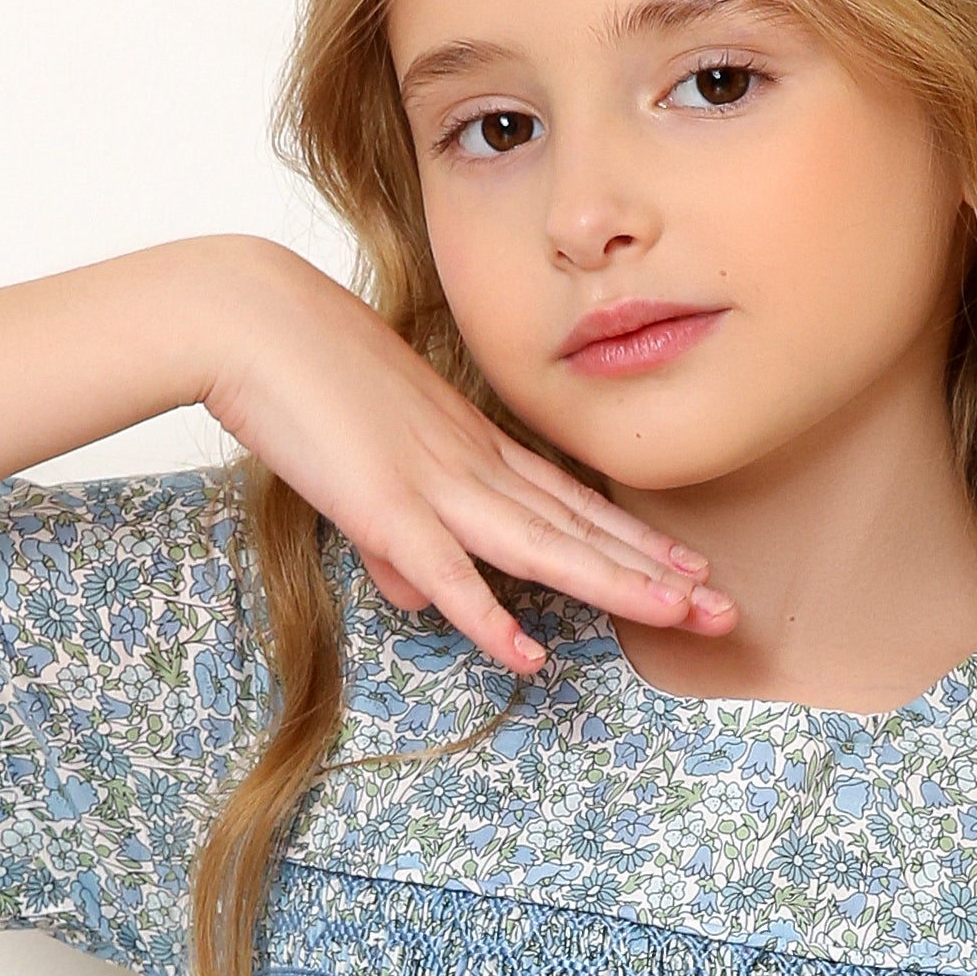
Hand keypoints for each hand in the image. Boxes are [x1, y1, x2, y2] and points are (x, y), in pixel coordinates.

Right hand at [200, 243, 732, 675]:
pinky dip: (490, 619)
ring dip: (616, 586)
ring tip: (682, 618)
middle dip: (656, 573)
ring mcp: (435, 484)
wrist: (251, 317)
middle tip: (725, 608)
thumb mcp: (362, 462)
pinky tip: (533, 658)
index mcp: (471, 447)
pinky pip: (450, 574)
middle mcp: (472, 465)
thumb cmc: (299, 372)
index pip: (572, 503)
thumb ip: (393, 540)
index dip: (635, 541)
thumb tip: (418, 599)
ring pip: (545, 548)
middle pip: (580, 528)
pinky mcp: (385, 505)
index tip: (691, 569)